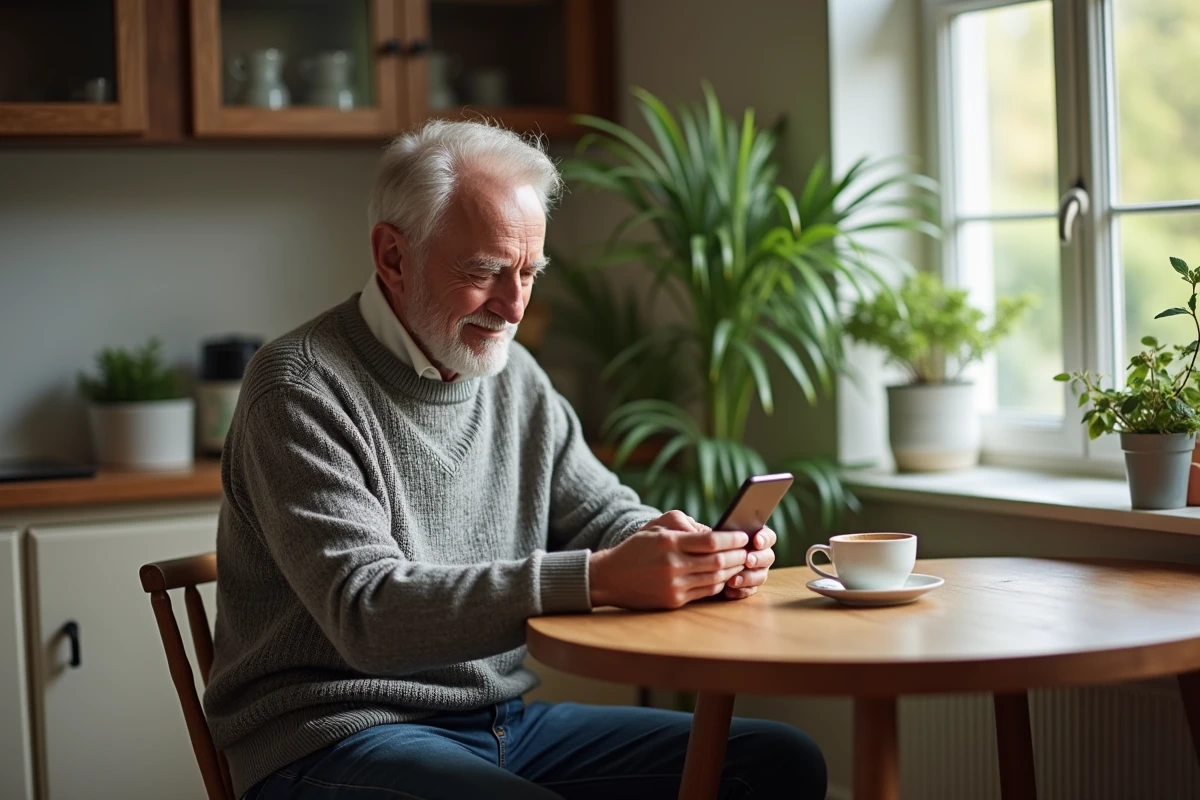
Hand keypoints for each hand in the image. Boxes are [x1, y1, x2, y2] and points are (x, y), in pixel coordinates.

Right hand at [588, 510, 748, 609]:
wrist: (611, 577)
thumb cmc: (638, 547)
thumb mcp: (658, 526)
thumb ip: (687, 525)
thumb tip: (717, 533)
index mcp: (669, 542)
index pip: (712, 541)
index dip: (732, 539)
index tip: (743, 536)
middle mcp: (672, 565)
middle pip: (718, 562)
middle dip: (738, 556)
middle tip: (749, 551)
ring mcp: (674, 586)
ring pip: (715, 579)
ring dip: (732, 571)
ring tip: (740, 563)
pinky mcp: (674, 601)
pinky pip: (705, 592)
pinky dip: (719, 584)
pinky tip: (724, 576)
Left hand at [723, 526, 776, 599]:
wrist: (708, 560)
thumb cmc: (716, 543)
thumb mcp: (722, 535)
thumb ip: (731, 533)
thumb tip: (733, 534)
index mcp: (758, 538)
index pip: (769, 537)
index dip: (765, 539)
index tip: (756, 541)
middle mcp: (761, 555)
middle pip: (768, 557)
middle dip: (758, 559)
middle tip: (748, 560)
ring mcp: (757, 571)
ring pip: (761, 576)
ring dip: (748, 578)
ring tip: (733, 580)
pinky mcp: (750, 586)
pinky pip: (750, 590)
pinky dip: (740, 590)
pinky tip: (729, 590)